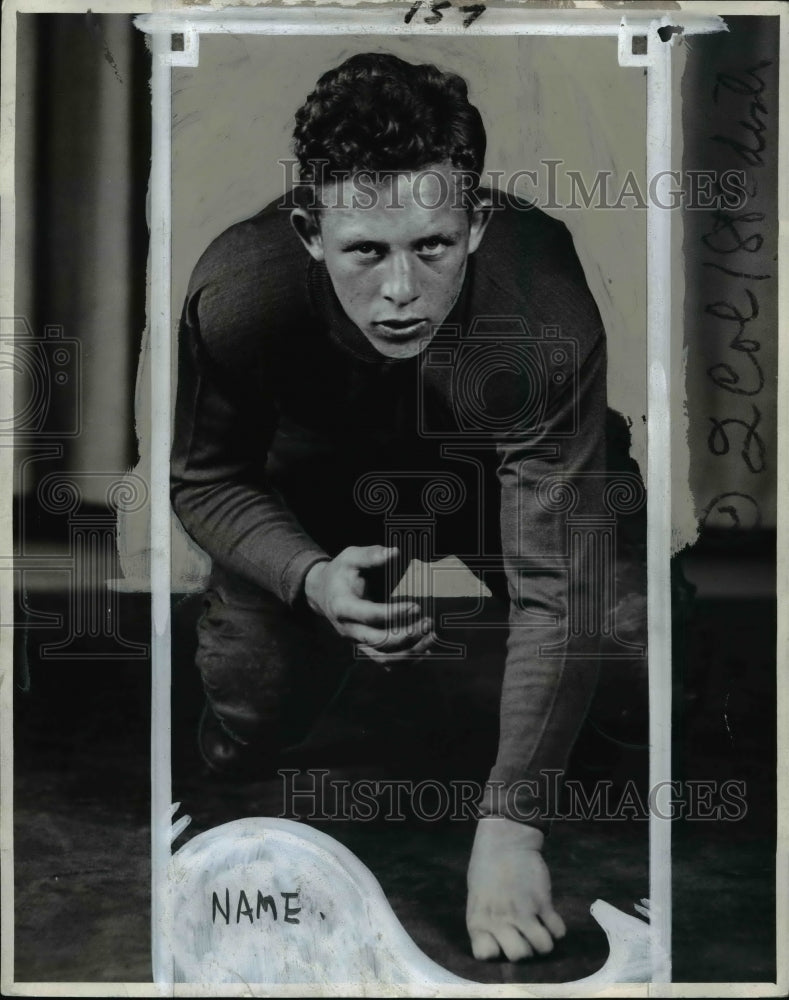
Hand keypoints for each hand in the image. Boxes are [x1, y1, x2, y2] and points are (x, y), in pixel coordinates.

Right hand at [303, 545, 435, 662]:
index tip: (416, 606)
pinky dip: (406, 660)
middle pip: (378, 642)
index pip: (369, 615)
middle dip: (406, 636)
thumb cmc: (340, 572)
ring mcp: (356, 642)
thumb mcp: (350, 557)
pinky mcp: (365, 647)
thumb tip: (394, 553)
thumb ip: (371, 555)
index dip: (394, 614)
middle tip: (428, 622)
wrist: (323, 593)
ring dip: (410, 652)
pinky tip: (425, 650)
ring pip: (384, 658)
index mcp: (342, 606)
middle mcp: (348, 629)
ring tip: (431, 636)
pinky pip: (386, 662)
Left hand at [466, 817, 565, 960]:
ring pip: (543, 948)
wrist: (505, 841)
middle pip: (519, 957)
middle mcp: (500, 920)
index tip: (499, 940)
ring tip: (539, 928)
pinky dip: (557, 928)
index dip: (495, 951)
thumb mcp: (477, 897)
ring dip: (543, 941)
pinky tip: (550, 918)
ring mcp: (523, 912)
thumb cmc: (486, 868)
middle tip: (524, 934)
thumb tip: (497, 943)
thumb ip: (485, 921)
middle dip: (525, 949)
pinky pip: (558, 931)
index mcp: (478, 920)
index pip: (484, 956)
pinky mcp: (543, 902)